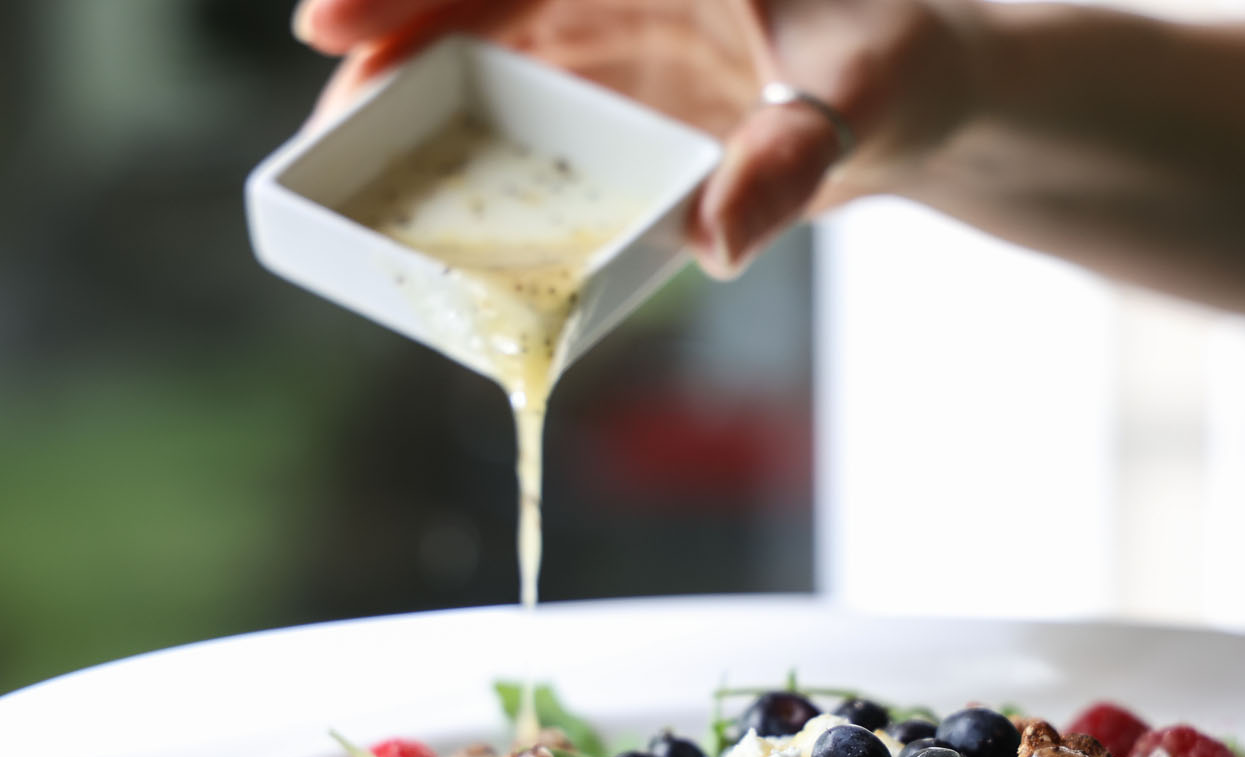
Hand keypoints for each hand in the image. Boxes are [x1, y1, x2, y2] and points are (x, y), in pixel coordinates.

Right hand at [292, 0, 977, 276]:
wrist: (921, 98)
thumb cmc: (896, 64)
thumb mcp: (857, 95)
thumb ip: (789, 161)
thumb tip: (717, 244)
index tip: (327, 22)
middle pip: (468, 3)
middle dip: (384, 54)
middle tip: (324, 134)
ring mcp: (604, 38)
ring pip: (475, 58)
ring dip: (410, 107)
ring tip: (343, 173)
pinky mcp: (609, 95)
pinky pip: (518, 115)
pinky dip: (469, 148)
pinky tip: (427, 192)